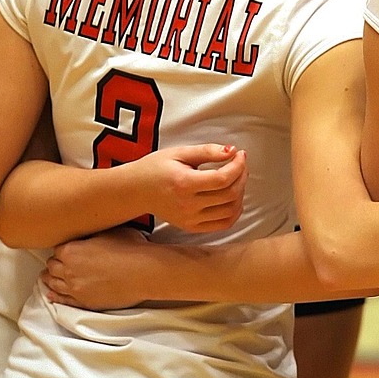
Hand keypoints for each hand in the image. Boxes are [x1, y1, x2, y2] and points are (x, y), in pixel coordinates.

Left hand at [42, 228, 152, 309]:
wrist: (143, 272)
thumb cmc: (130, 249)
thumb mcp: (109, 231)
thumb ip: (92, 233)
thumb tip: (90, 232)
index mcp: (71, 250)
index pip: (57, 249)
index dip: (63, 248)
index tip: (66, 248)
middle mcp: (69, 270)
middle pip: (52, 266)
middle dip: (54, 263)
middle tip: (57, 261)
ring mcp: (75, 288)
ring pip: (54, 284)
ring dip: (50, 279)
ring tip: (48, 277)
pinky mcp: (84, 302)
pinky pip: (63, 300)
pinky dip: (55, 297)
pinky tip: (52, 295)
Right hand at [132, 143, 247, 232]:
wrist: (136, 190)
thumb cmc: (156, 167)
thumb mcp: (179, 152)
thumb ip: (207, 151)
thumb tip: (232, 151)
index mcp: (184, 184)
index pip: (222, 179)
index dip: (238, 166)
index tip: (240, 154)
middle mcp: (188, 205)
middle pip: (229, 195)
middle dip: (242, 176)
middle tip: (240, 164)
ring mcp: (190, 219)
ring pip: (230, 211)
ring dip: (241, 193)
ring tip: (237, 178)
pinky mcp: (192, 227)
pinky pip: (223, 224)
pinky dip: (234, 212)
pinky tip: (234, 197)